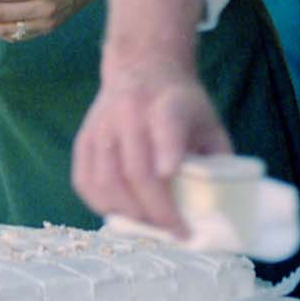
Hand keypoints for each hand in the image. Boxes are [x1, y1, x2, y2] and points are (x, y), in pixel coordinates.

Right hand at [73, 59, 232, 235]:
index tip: (171, 175)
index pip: (166, 125)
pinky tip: (122, 213)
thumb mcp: (210, 123)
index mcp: (168, 103)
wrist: (142, 68)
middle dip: (156, 210)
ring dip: (129, 213)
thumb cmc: (183, 106)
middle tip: (175, 232)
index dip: (167, 150)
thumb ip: (216, 161)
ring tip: (150, 225)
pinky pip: (85, 182)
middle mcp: (129, 112)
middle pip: (136, 169)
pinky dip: (102, 205)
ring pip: (106, 181)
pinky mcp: (83, 140)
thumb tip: (216, 211)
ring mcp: (101, 127)